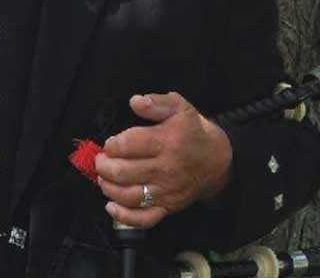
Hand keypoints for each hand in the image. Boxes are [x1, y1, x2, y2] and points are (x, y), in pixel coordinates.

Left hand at [94, 92, 233, 228]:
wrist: (218, 160)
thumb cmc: (193, 131)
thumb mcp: (179, 107)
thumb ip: (156, 103)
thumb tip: (134, 101)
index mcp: (168, 142)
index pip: (128, 145)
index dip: (112, 144)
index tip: (111, 143)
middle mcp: (166, 169)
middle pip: (123, 172)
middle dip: (104, 166)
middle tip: (101, 160)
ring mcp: (167, 192)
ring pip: (129, 196)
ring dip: (108, 187)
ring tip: (103, 177)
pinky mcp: (168, 208)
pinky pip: (143, 219)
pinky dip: (123, 216)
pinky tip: (111, 205)